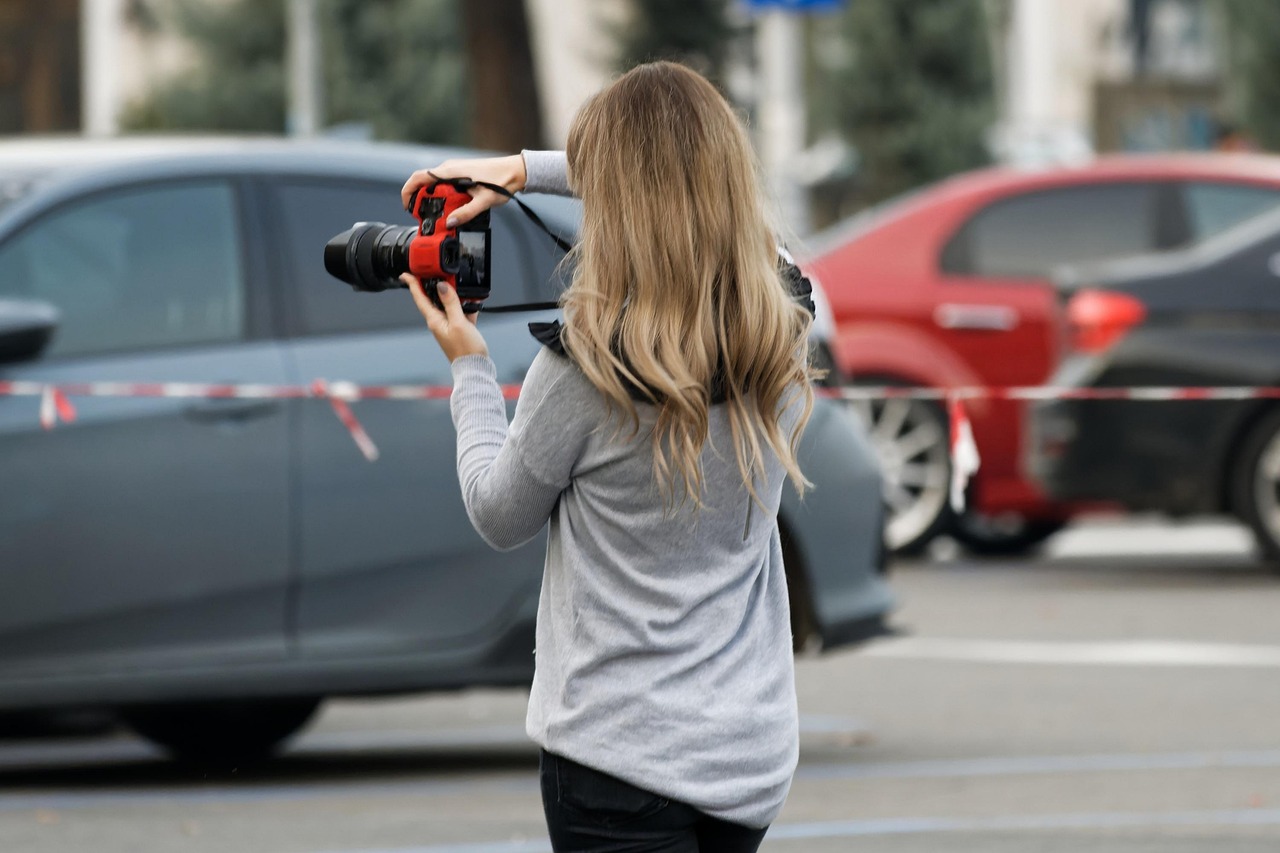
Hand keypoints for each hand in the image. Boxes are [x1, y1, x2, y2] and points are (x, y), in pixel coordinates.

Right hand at [401, 154, 526, 227]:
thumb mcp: (484, 201)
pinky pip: (444, 184)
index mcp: (450, 172)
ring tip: (436, 214)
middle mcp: (449, 168)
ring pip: (434, 184)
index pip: (419, 177)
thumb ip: (467, 212)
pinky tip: (450, 206)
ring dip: (431, 198)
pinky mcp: (461, 173)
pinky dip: (441, 195)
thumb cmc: (501, 182)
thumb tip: (451, 222)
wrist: (515, 171)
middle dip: (419, 199)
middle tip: (422, 216)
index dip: (408, 191)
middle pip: (424, 182)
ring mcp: (455, 170)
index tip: (407, 206)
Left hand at [402, 273, 488, 361]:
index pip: (420, 298)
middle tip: (440, 273)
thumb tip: (442, 286)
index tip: (406, 274)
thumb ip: (451, 303)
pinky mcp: (458, 328)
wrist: (475, 367)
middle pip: (434, 298)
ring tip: (461, 287)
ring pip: (448, 304)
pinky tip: (474, 303)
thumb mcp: (459, 322)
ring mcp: (448, 325)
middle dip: (436, 285)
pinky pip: (460, 312)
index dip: (412, 285)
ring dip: (455, 295)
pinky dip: (466, 306)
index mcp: (434, 320)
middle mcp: (439, 322)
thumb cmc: (465, 350)